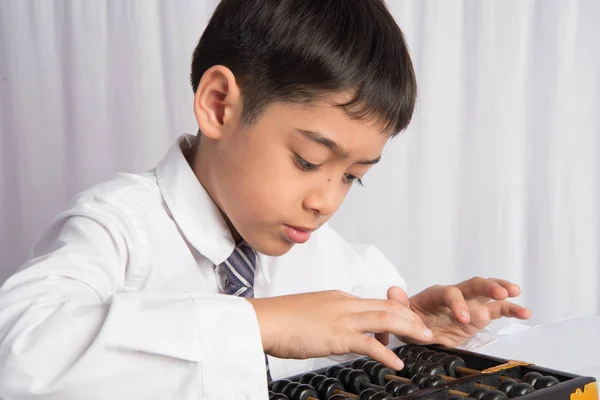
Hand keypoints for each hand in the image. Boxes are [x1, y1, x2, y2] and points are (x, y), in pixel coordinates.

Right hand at [248, 290, 432, 369]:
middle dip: (410, 318)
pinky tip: (397, 363)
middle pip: (387, 306)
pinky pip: (369, 344)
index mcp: (338, 298)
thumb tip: (336, 330)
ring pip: (385, 319)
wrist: (264, 320)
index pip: (375, 302)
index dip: (395, 313)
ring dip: (408, 329)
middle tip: (426, 329)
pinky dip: (387, 353)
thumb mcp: (311, 311)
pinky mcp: (337, 336)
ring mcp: (342, 318)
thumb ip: (328, 318)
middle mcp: (344, 303)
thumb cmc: (281, 318)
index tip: (405, 324)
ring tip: (424, 339)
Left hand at [406, 277, 530, 346]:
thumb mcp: (402, 314)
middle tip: (501, 292)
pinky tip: (525, 312)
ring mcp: (471, 304)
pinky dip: (512, 310)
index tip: (464, 319)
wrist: (418, 330)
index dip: (458, 304)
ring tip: (515, 293)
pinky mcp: (480, 315)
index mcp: (437, 294)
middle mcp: (456, 295)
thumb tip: (393, 290)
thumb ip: (399, 303)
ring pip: (488, 292)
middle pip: (473, 284)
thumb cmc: (411, 319)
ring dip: (501, 290)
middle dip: (487, 285)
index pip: (450, 293)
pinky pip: (498, 310)